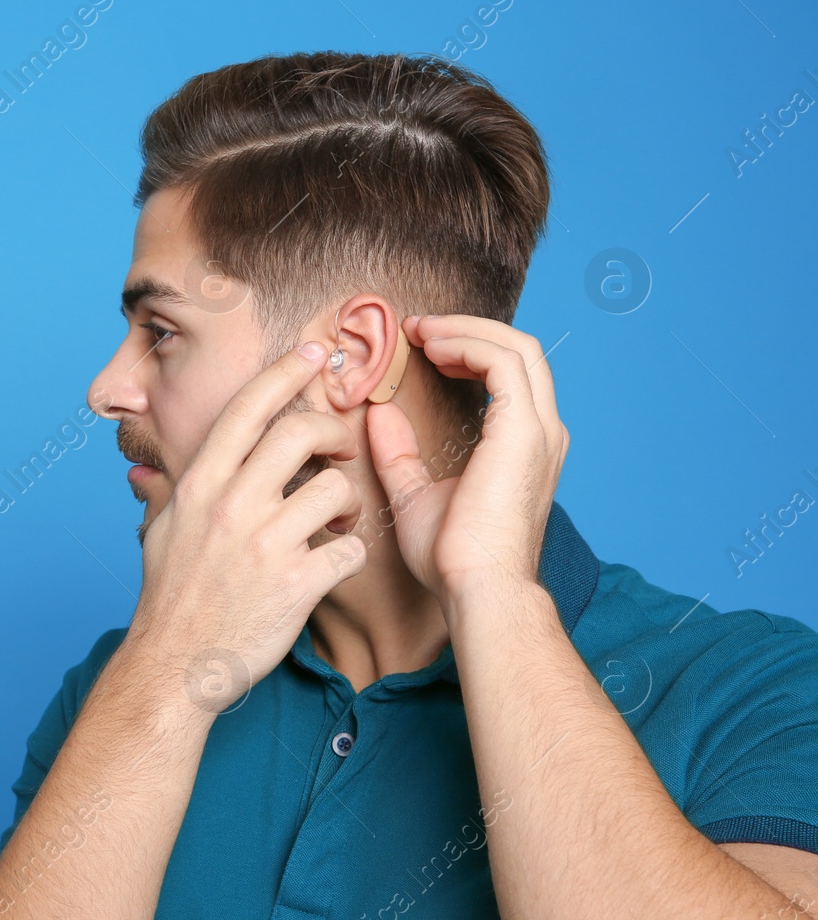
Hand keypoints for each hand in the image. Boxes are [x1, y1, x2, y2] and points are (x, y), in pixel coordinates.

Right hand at [125, 342, 368, 715]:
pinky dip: (350, 555)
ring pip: (338, 491)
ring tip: (335, 523)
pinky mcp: (297, 585)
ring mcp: (266, 545)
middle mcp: (232, 505)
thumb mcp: (158, 535)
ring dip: (348, 504)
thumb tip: (147, 475)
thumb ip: (166, 497)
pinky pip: (350, 550)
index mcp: (200, 485)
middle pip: (301, 432)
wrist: (174, 667)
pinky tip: (333, 564)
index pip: (247, 409)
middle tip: (338, 453)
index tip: (313, 352)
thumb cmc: (169, 600)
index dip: (285, 372)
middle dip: (333, 434)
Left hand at [365, 314, 568, 603]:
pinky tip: (432, 348)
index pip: (508, 375)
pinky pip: (502, 363)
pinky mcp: (524, 432)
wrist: (477, 590)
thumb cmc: (452, 558)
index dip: (466, 350)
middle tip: (417, 328)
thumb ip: (399, 453)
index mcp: (524, 446)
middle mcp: (542, 432)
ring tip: (421, 331)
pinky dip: (467, 345)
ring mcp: (539, 430)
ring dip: (465, 330)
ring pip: (516, 348)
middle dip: (467, 330)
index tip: (421, 346)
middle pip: (518, 351)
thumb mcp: (414, 495)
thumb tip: (378, 413)